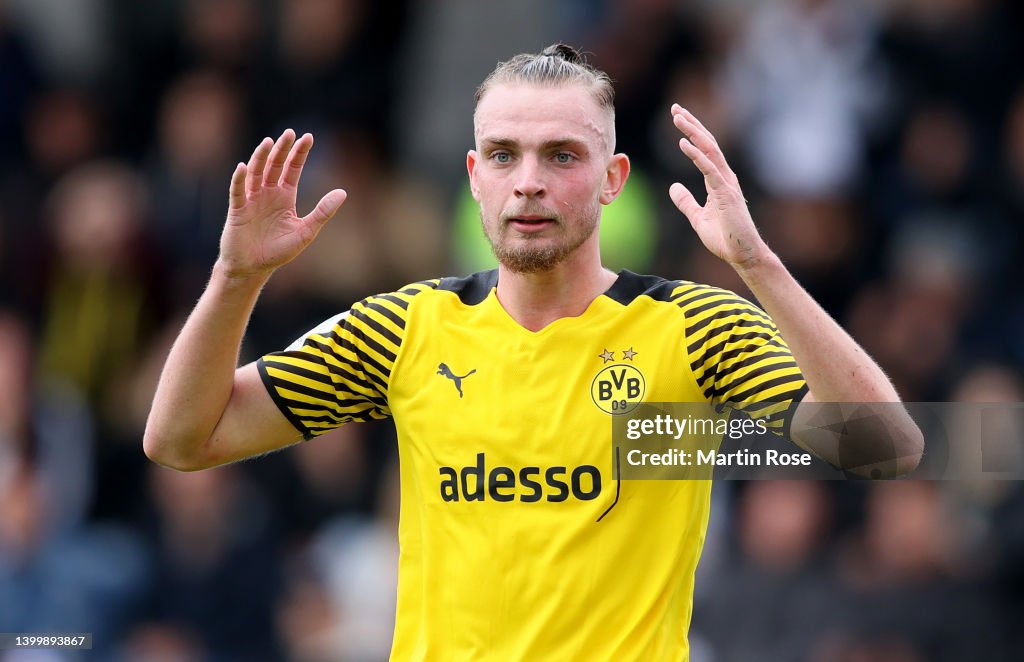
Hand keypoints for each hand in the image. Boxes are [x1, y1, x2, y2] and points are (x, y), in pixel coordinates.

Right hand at [219, 129, 346, 277]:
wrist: (253, 267)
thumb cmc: (278, 251)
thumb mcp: (306, 231)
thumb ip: (322, 212)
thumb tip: (343, 192)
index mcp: (284, 196)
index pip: (292, 169)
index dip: (299, 153)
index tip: (308, 137)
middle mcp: (267, 193)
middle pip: (274, 165)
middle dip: (282, 149)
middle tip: (290, 132)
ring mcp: (251, 199)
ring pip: (256, 173)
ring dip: (261, 157)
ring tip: (269, 142)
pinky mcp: (237, 210)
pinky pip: (238, 191)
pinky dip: (240, 179)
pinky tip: (243, 167)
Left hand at [668, 105, 768, 269]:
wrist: (741, 254)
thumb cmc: (724, 237)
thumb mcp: (697, 217)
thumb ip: (686, 202)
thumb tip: (672, 188)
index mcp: (718, 180)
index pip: (704, 150)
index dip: (691, 133)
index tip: (678, 118)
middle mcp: (724, 177)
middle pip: (707, 143)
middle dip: (691, 124)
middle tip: (675, 108)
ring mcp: (726, 183)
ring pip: (709, 151)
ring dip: (692, 133)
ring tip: (678, 118)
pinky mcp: (725, 194)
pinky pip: (709, 169)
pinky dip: (696, 155)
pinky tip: (684, 143)